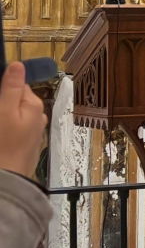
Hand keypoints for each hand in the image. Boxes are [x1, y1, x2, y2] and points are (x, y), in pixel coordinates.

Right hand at [0, 63, 46, 179]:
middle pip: (14, 101)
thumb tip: (18, 64)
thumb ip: (11, 88)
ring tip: (0, 131)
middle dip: (2, 103)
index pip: (17, 85)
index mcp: (34, 105)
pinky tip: (0, 139)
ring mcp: (31, 133)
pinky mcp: (24, 147)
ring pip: (13, 117)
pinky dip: (5, 131)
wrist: (6, 183)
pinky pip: (13, 131)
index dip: (1, 87)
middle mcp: (37, 117)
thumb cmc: (1, 145)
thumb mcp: (4, 111)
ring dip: (3, 117)